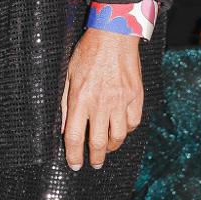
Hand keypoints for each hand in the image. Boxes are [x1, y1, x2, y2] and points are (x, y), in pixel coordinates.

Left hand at [60, 29, 142, 170]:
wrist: (114, 35)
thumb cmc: (88, 52)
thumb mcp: (69, 75)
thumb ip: (66, 103)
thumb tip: (65, 128)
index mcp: (81, 98)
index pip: (75, 137)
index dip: (74, 155)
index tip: (75, 164)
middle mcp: (101, 103)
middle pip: (98, 143)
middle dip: (95, 159)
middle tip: (94, 164)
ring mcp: (121, 101)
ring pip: (118, 137)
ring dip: (111, 147)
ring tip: (107, 148)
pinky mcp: (135, 97)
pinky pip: (133, 123)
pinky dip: (127, 130)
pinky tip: (120, 129)